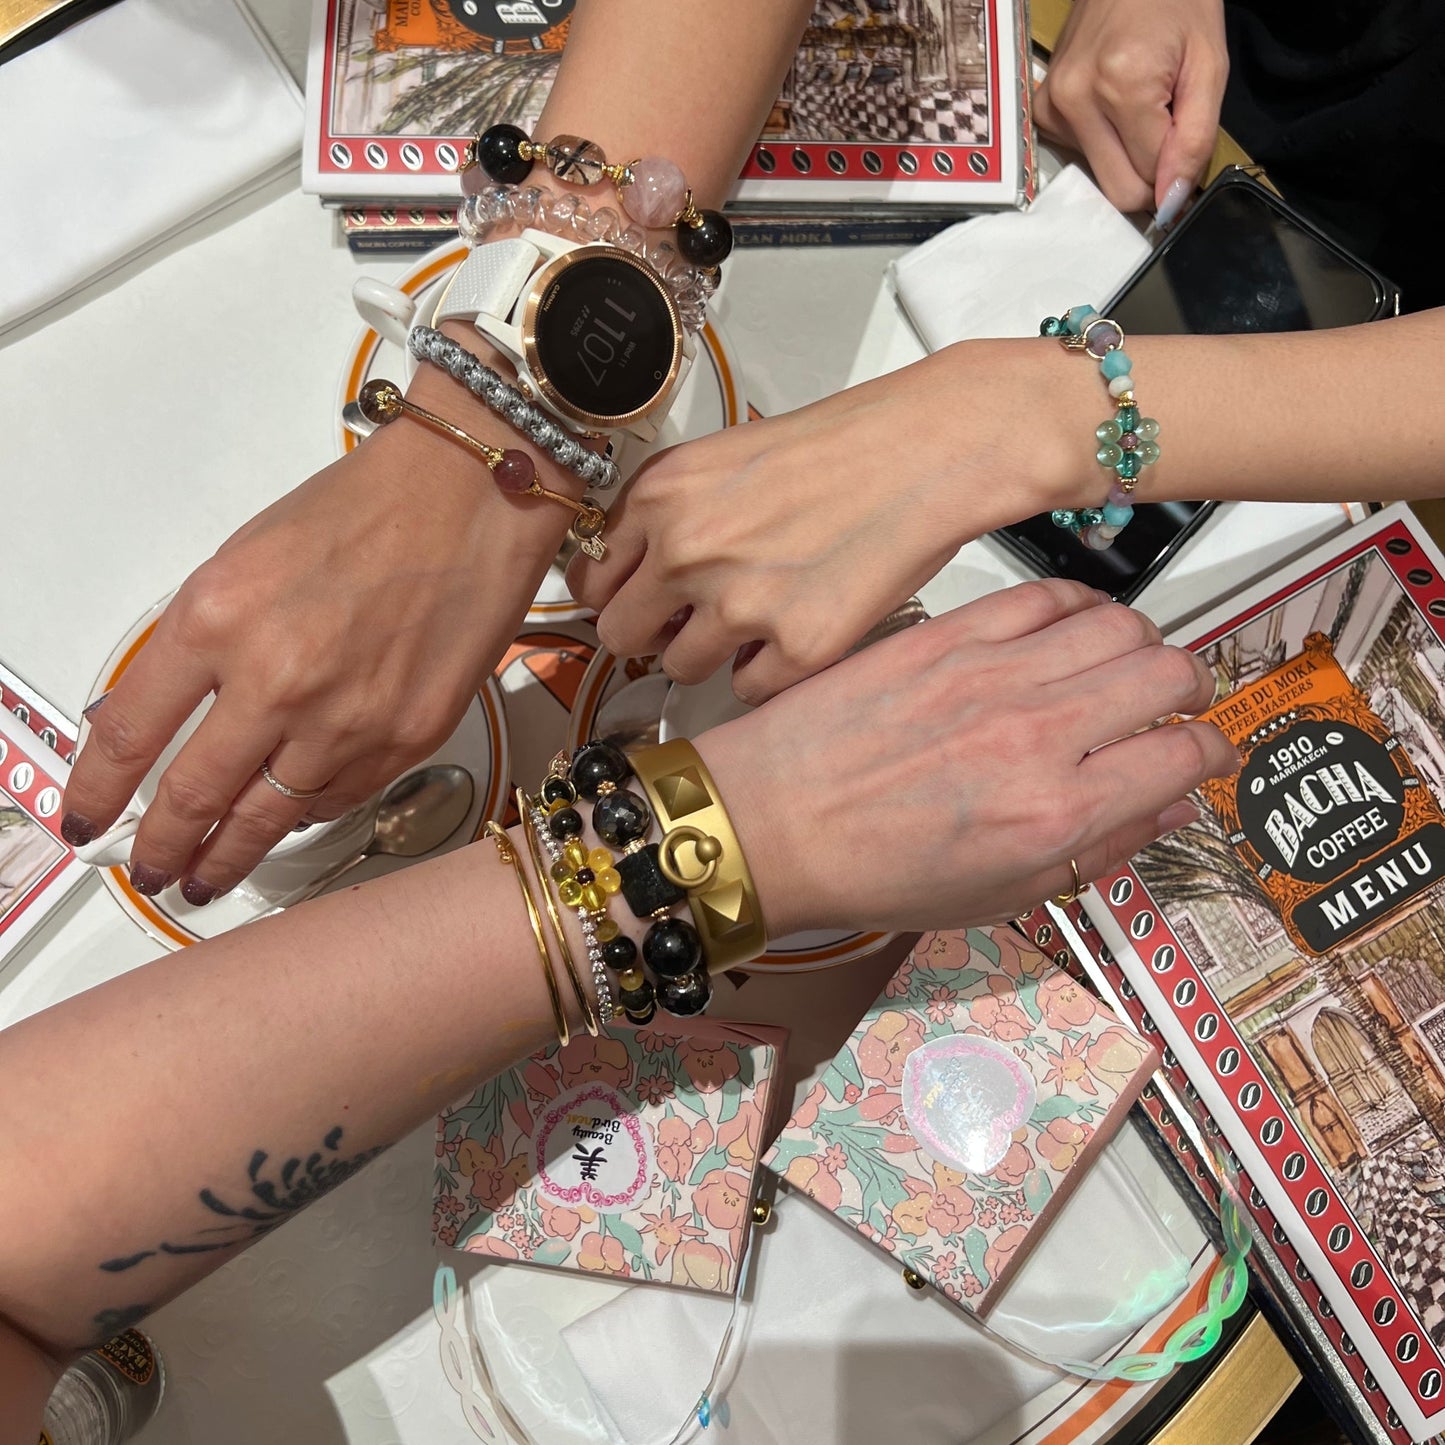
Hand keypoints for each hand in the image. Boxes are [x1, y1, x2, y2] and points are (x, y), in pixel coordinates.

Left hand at [62, 400, 567, 903]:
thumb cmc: (367, 508)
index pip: (130, 734)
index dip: (99, 790)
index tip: (89, 816)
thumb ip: (198, 642)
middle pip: (194, 797)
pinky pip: (340, 799)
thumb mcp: (246, 559)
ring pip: (270, 818)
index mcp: (218, 618)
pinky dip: (308, 814)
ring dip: (232, 854)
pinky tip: (293, 818)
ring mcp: (348, 719)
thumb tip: (161, 714)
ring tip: (213, 873)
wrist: (474, 498)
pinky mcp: (408, 739)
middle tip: (155, 870)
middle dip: (163, 849)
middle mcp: (278, 680)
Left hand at [568, 340, 1079, 704]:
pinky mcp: (795, 648)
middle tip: (692, 619)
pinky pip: (747, 690)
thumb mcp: (726, 459)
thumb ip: (670, 513)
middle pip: (621, 635)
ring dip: (711, 653)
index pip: (590, 576)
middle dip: (652, 632)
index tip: (637, 597)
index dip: (617, 591)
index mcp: (661, 496)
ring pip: (681, 668)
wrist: (927, 451)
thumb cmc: (840, 448)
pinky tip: (798, 627)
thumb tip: (638, 575)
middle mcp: (685, 551)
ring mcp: (738, 606)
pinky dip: (767, 671)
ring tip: (760, 614)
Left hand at [699, 580, 1235, 934]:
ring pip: (1118, 624)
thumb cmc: (871, 871)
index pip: (1183, 755)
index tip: (1203, 755)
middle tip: (1175, 706)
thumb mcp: (999, 898)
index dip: (1210, 754)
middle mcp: (1035, 735)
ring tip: (1124, 667)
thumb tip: (1168, 809)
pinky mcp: (947, 633)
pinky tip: (1071, 631)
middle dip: (1190, 691)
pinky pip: (1045, 594)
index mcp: (1054, 814)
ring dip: (1141, 645)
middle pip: (1167, 673)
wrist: (771, 822)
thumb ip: (1097, 851)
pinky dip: (1079, 607)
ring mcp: (990, 674)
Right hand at [1033, 0, 1228, 215]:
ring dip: (1125, 154)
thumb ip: (1194, 139)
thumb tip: (1171, 202)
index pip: (1148, 178)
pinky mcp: (1041, 110)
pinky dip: (1103, 141)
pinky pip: (1079, 155)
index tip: (1185, 140)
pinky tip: (1113, 103)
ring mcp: (1052, 106)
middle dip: (1148, 173)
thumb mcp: (1209, 65)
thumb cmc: (1178, 2)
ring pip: (1098, 176)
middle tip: (1166, 130)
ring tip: (1140, 105)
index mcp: (1121, 86)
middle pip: (1116, 190)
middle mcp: (1075, 101)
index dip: (1174, 168)